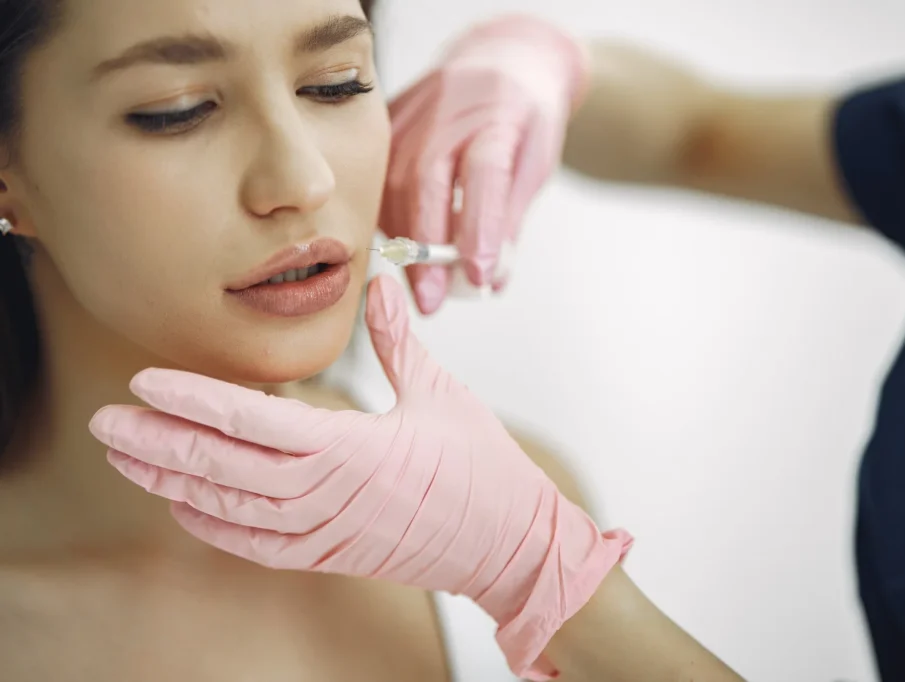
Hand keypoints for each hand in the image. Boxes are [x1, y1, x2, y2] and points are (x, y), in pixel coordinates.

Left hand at [89, 274, 630, 680]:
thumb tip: (378, 283)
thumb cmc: (484, 471)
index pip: (254, 421)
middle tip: (106, 423)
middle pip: (225, 469)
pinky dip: (215, 529)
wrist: (512, 544)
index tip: (148, 382)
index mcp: (354, 449)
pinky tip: (184, 509)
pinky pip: (259, 547)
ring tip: (129, 460)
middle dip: (159, 444)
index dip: (195, 401)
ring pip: (231, 510)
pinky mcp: (332, 555)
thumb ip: (398, 339)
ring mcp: (327, 532)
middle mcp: (329, 495)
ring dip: (174, 484)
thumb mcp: (442, 393)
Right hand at [381, 15, 587, 313]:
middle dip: (427, 249)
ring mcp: (415, 110)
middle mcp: (451, 109)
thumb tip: (492, 281)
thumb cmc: (525, 119)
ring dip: (404, 242)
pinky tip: (403, 248)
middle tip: (431, 301)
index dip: (480, 228)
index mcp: (499, 114)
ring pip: (396, 182)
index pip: (485, 175)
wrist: (505, 58)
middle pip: (428, 180)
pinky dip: (389, 218)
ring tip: (419, 287)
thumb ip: (510, 220)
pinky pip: (379, 175)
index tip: (480, 277)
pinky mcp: (389, 118)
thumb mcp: (535, 163)